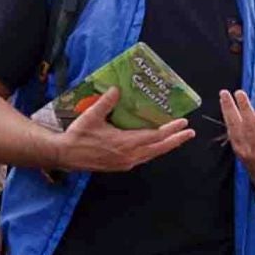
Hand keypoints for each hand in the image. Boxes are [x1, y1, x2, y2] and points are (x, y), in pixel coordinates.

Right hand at [52, 87, 194, 172]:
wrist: (65, 156)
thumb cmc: (78, 136)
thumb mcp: (91, 116)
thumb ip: (106, 102)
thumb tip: (117, 89)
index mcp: (125, 143)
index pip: (154, 136)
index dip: (171, 130)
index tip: (184, 123)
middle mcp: (129, 156)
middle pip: (159, 148)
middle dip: (176, 140)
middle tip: (190, 133)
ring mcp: (126, 163)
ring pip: (152, 155)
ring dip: (166, 146)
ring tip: (177, 138)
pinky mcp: (121, 165)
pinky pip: (143, 158)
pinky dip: (153, 150)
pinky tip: (156, 145)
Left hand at [221, 89, 254, 189]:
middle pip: (251, 125)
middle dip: (244, 107)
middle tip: (239, 92)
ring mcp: (248, 152)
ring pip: (236, 128)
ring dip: (229, 109)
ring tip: (224, 94)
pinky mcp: (239, 153)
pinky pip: (232, 133)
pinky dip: (228, 119)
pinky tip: (225, 106)